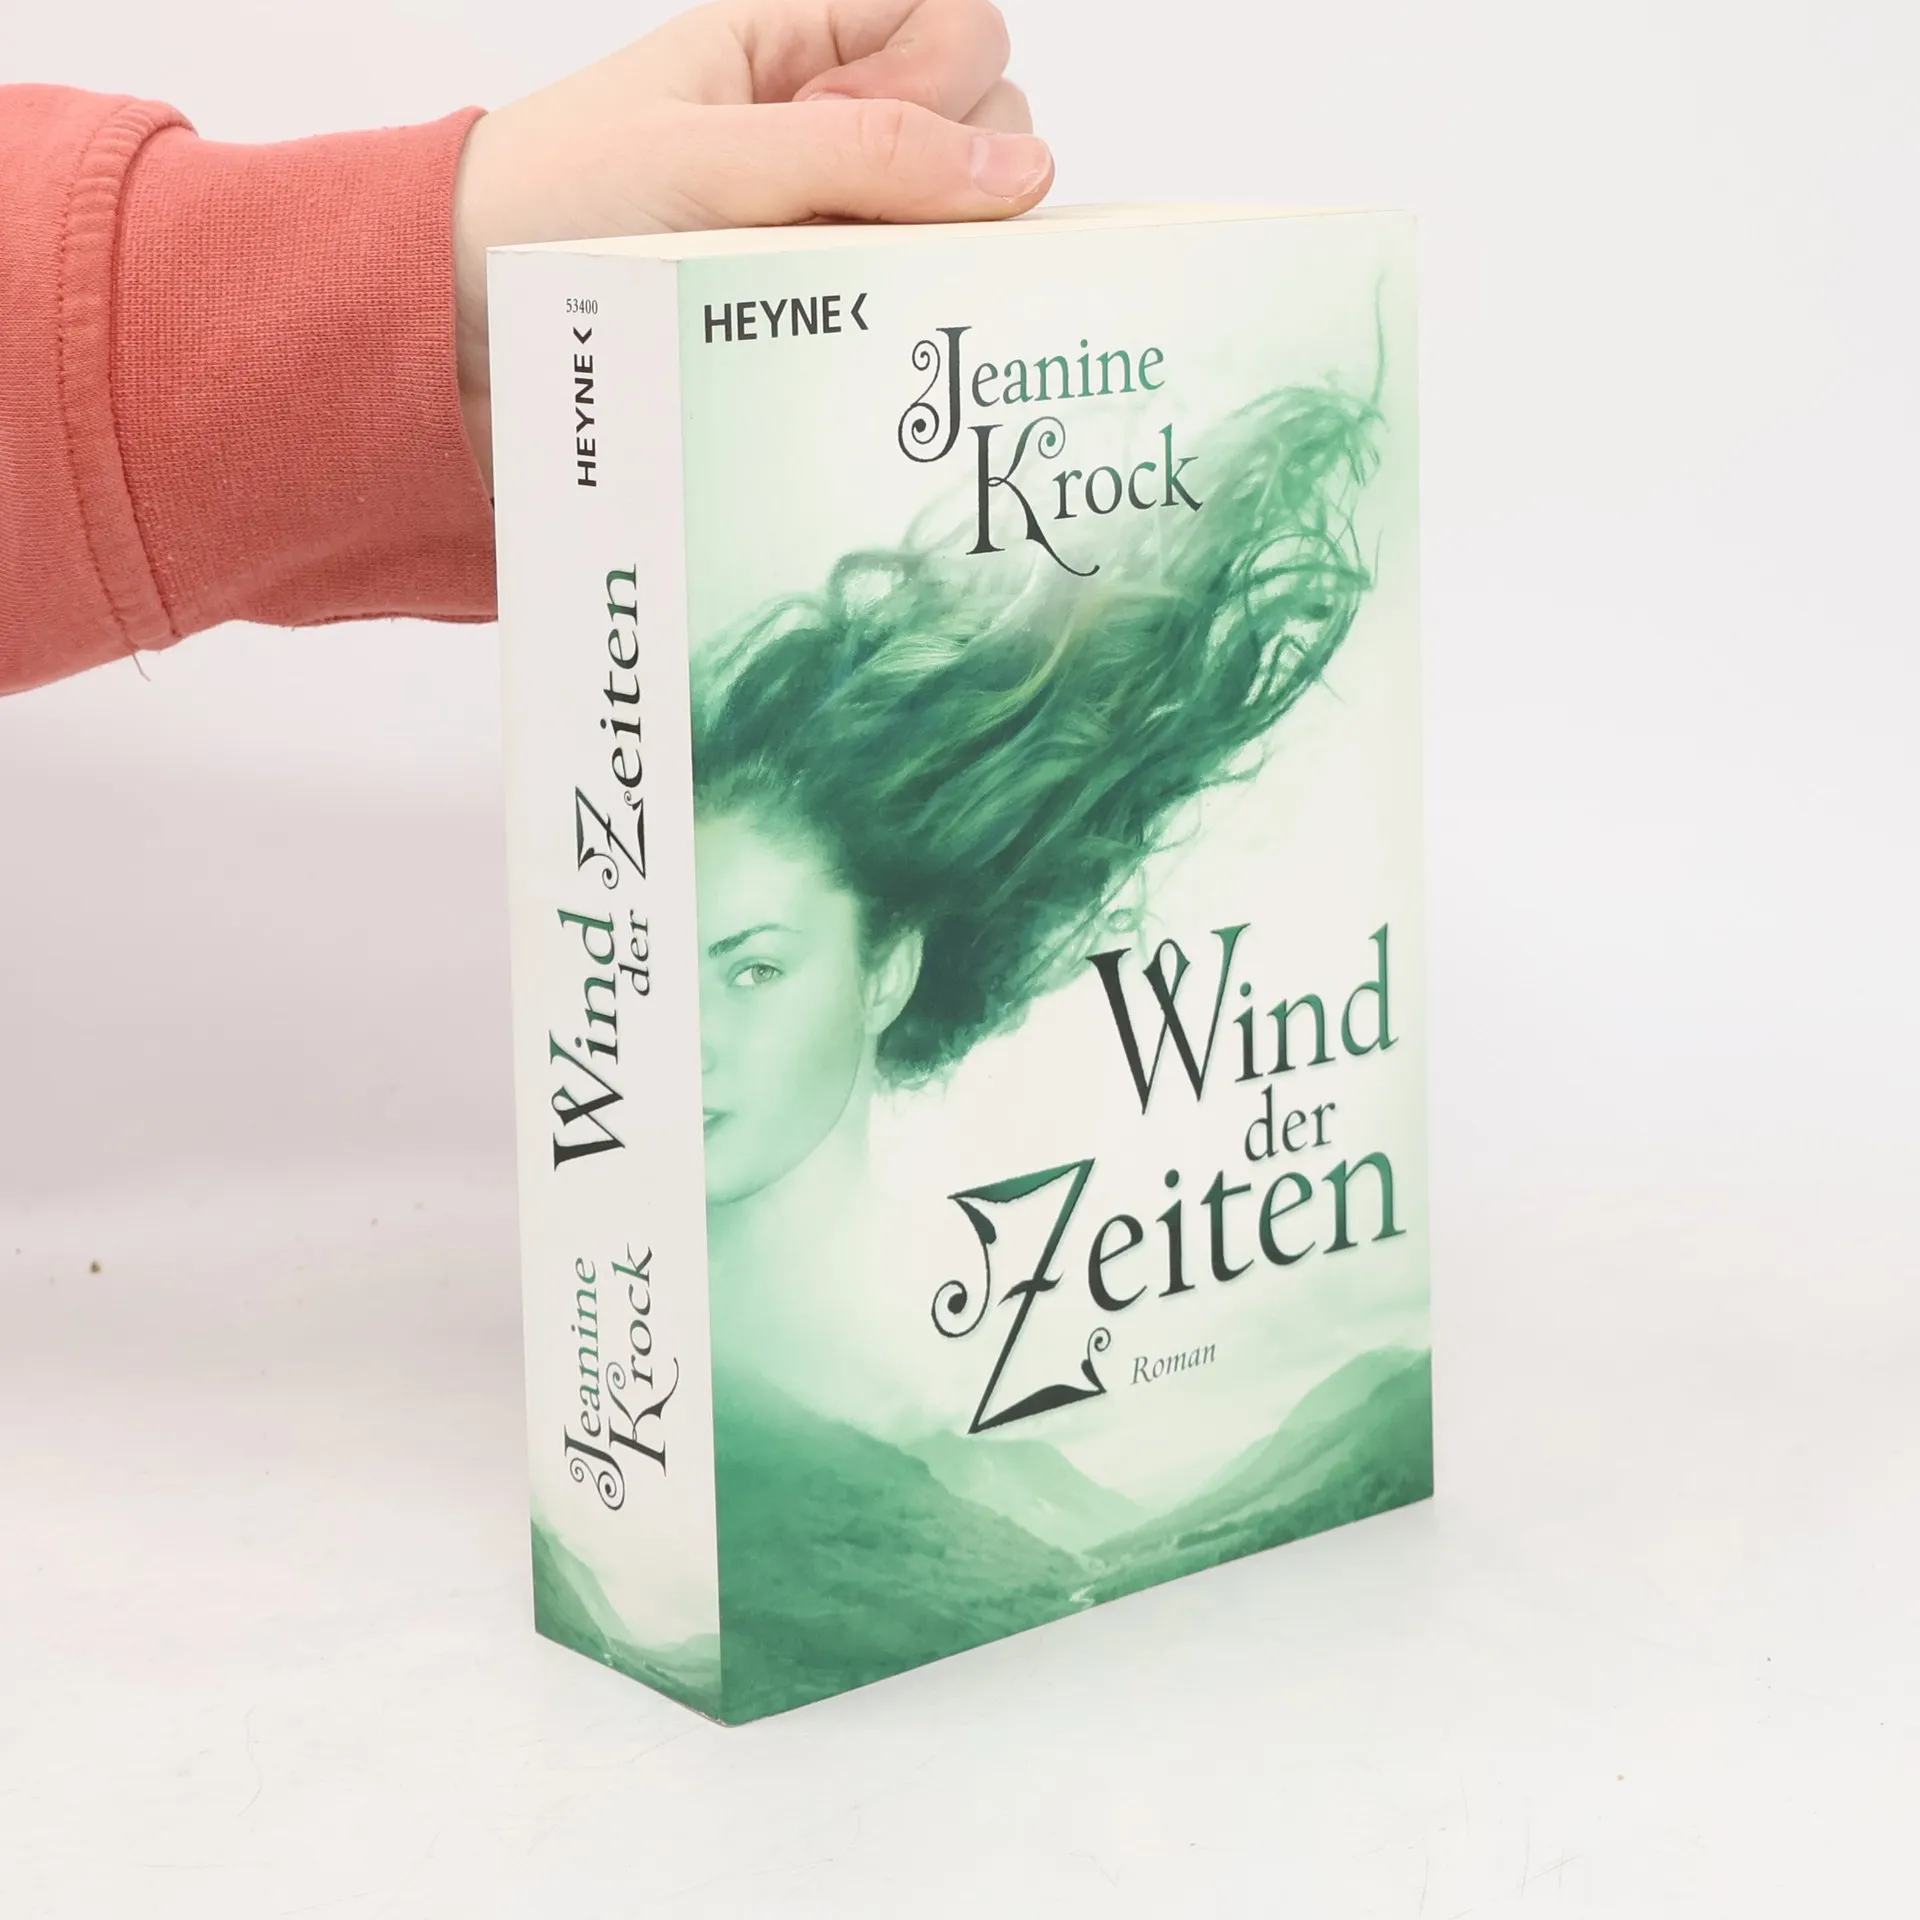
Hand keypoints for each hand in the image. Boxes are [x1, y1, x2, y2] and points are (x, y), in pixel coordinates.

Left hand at [452, 0, 1049, 485]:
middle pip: (981, 125)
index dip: (944, 74)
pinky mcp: (815, 318)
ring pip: (956, 224)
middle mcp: (827, 135)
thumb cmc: (549, 207)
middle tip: (834, 219)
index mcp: (794, 50)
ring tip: (833, 289)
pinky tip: (865, 343)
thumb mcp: (709, 158)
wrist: (455, 322)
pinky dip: (908, 323)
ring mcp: (828, 228)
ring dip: (927, 257)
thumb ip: (868, 157)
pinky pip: (907, 309)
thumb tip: (1027, 174)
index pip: (954, 24)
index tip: (868, 129)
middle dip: (942, 171)